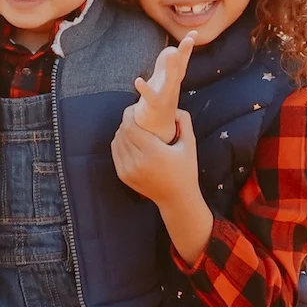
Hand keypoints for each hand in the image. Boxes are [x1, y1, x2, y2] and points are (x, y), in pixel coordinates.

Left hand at [113, 107, 210, 257]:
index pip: (130, 126)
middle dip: (127, 121)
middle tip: (136, 115)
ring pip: (116, 142)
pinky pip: (116, 153)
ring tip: (133, 127)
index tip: (136, 108)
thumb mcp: (190, 145)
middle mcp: (137, 162)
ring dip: (122, 131)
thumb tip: (174, 108)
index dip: (129, 113)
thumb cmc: (185, 171)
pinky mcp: (124, 176)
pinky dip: (119, 144)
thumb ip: (184, 122)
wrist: (176, 199)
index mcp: (152, 152)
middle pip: (122, 132)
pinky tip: (128, 140)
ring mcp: (128, 171)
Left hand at [129, 36, 194, 140]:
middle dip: (184, 53)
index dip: (187, 47)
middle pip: (179, 68)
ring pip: (169, 81)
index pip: (182, 60)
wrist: (156, 130)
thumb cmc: (159, 101)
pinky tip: (138, 80)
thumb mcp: (164, 80)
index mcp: (174, 79)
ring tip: (171, 53)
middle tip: (189, 39)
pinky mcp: (153, 106)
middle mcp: (172, 87)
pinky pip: (150, 97)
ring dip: (171, 68)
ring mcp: (164, 96)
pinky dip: (145, 89)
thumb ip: (166, 64)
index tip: (193, 32)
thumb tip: (171, 49)